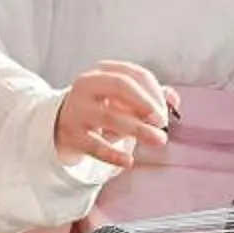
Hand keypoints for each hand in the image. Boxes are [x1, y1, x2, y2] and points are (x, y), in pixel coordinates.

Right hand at [53, 60, 178, 168]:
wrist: (60, 124)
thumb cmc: (100, 107)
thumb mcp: (122, 97)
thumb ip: (150, 94)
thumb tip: (173, 99)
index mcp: (103, 72)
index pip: (134, 74)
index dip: (154, 92)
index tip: (165, 111)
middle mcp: (87, 86)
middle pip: (120, 86)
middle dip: (145, 103)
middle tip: (162, 121)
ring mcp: (78, 110)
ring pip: (110, 116)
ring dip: (138, 129)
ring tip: (158, 139)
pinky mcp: (72, 135)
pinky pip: (95, 145)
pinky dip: (113, 154)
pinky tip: (128, 161)